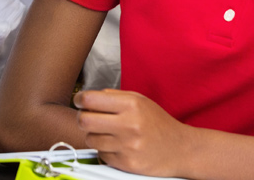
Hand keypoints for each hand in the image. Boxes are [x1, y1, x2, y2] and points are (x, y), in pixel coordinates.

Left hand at [74, 89, 191, 175]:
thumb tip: (87, 98)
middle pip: (84, 121)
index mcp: (130, 105)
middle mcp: (129, 125)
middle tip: (87, 118)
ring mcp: (129, 147)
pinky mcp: (128, 164)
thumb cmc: (157, 122)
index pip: (89, 99)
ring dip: (93, 135)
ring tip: (105, 133)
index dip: (79, 99)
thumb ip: (112, 96)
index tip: (79, 101)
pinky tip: (115, 145)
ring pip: (90, 139)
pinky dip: (104, 150)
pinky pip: (101, 155)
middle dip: (82, 118)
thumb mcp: (138, 100)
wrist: (182, 149)